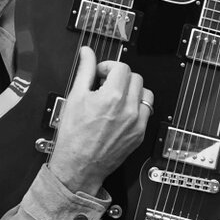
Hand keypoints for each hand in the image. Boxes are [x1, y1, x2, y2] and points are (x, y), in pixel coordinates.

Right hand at [49, 46, 153, 195]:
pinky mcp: (139, 134)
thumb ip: (85, 71)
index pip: (121, 67)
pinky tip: (121, 112)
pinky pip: (146, 112)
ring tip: (116, 98)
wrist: (78, 166)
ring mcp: (137, 123)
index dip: (108, 67)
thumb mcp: (75, 97)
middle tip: (105, 85)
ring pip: (145, 93)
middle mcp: (128, 109)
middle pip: (135, 78)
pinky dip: (136, 107)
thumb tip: (87, 53)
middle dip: (120, 77)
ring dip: (132, 91)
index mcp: (112, 97)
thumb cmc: (74, 137)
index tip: (100, 73)